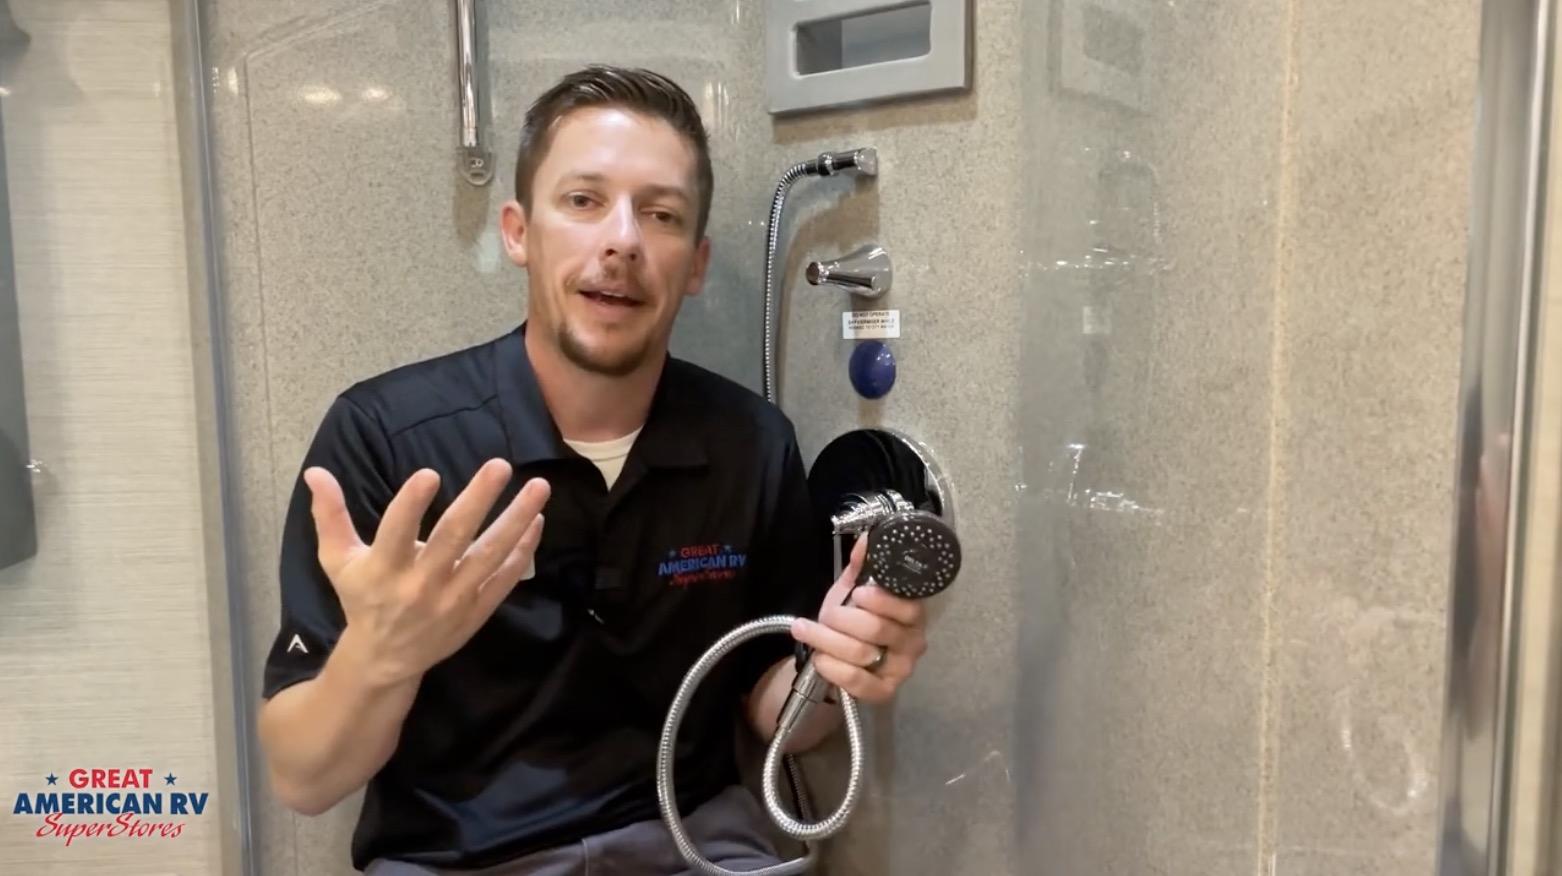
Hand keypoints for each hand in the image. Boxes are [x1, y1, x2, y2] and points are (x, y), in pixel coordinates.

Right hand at [305, 459, 550, 685]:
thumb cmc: (361, 600)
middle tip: (499, 465)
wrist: (384, 660)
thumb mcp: (338, 561)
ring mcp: (452, 600)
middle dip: (478, 500)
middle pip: (453, 537)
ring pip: (489, 556)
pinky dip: (522, 551)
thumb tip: (316, 472)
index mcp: (383, 569)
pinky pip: (504, 579)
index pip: (396, 532)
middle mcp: (420, 584)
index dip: (411, 504)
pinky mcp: (475, 611)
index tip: (429, 473)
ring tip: (538, 487)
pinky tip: (536, 520)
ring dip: (516, 520)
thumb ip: (330, 516)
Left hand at [789, 536, 928, 704]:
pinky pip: (855, 680)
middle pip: (877, 629)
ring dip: (825, 639)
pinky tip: (818, 657)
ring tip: (804, 629)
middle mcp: (912, 643)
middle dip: (842, 618)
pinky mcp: (883, 692)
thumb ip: (860, 568)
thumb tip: (866, 540)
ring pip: (860, 652)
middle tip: (826, 613)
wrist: (838, 660)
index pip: (907, 607)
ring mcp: (900, 671)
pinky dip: (831, 666)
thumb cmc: (852, 621)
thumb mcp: (853, 592)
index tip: (858, 593)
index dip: (882, 600)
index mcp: (911, 614)